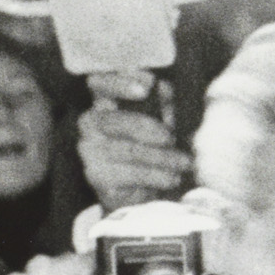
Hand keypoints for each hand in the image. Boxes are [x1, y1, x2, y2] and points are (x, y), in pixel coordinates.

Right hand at [75, 91, 191, 212]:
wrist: (138, 192)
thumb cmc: (151, 147)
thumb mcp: (161, 121)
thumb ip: (162, 103)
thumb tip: (163, 86)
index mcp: (103, 101)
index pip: (99, 82)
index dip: (119, 83)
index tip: (147, 89)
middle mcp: (89, 123)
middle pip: (113, 120)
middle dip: (146, 127)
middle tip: (170, 138)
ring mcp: (89, 150)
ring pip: (127, 150)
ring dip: (162, 157)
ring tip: (184, 163)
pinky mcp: (96, 176)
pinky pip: (130, 174)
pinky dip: (156, 176)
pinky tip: (172, 178)